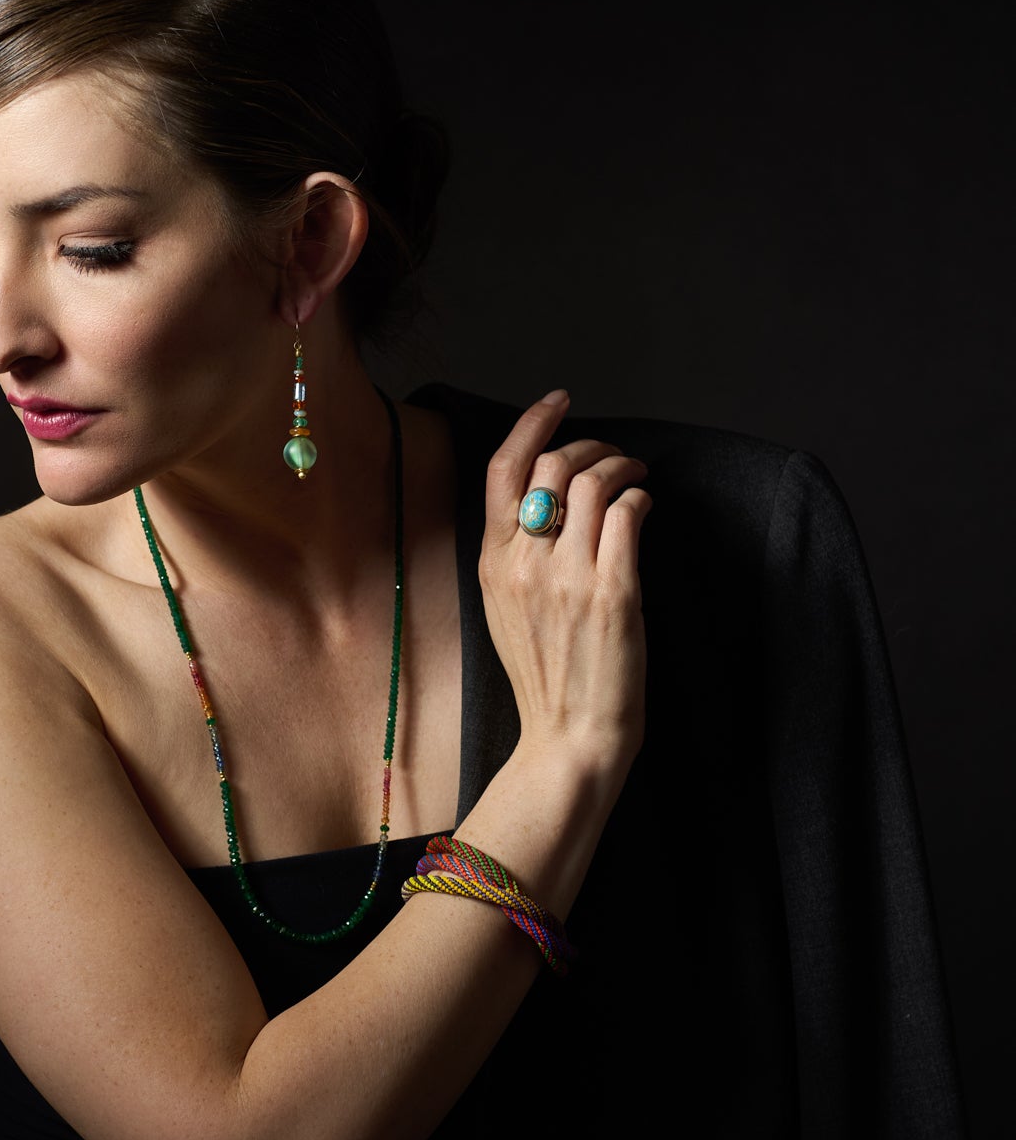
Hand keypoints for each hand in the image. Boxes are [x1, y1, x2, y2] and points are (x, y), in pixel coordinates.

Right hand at [479, 390, 650, 784]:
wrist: (568, 738)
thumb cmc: (545, 679)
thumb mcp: (505, 610)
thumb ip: (516, 557)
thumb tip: (547, 506)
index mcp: (492, 563)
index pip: (502, 471)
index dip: (531, 423)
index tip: (558, 401)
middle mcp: (523, 563)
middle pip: (552, 465)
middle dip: (591, 445)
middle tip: (614, 457)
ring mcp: (567, 576)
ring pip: (593, 482)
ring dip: (622, 466)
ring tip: (637, 476)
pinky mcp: (613, 592)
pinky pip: (628, 515)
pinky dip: (641, 499)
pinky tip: (646, 509)